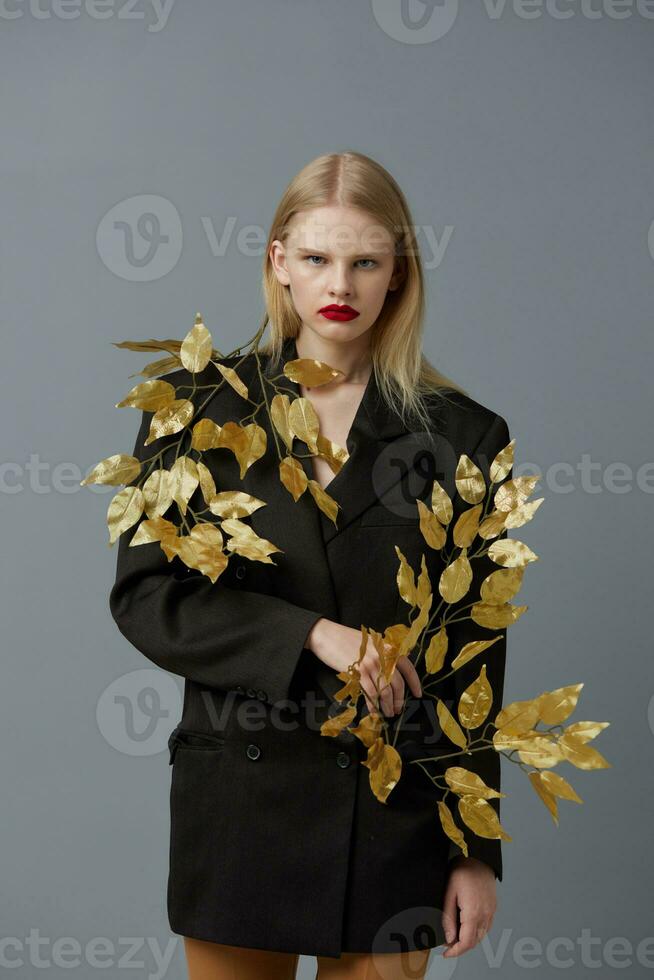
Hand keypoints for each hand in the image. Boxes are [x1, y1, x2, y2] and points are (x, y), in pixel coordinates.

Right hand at [305, 618, 421, 716]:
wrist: (328, 635)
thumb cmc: (348, 639)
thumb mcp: (372, 643)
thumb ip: (385, 654)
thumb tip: (397, 668)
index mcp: (389, 648)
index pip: (408, 668)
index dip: (415, 683)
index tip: (418, 694)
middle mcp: (383, 657)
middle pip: (398, 684)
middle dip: (399, 700)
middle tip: (397, 710)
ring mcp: (371, 665)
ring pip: (385, 691)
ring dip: (387, 706)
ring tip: (387, 713)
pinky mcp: (359, 673)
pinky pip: (370, 693)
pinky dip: (374, 705)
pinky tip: (374, 712)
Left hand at [441, 856, 496, 957]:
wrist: (478, 857)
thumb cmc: (462, 871)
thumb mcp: (449, 893)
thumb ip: (448, 918)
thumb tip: (449, 939)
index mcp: (473, 913)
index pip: (467, 943)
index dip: (456, 952)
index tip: (446, 954)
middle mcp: (485, 915)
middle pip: (475, 942)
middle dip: (461, 947)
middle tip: (447, 944)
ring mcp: (491, 911)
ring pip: (481, 935)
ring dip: (469, 940)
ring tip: (455, 935)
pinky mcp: (493, 907)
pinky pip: (486, 926)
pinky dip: (477, 931)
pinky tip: (467, 926)